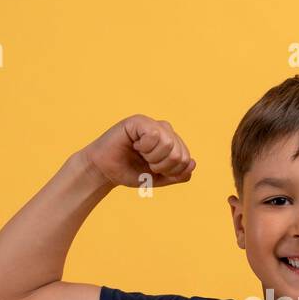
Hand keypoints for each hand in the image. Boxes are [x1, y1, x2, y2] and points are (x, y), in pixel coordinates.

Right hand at [81, 114, 196, 188]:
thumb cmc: (132, 172)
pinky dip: (144, 147)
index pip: (187, 160)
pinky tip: (135, 145)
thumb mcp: (160, 178)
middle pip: (179, 153)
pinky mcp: (139, 121)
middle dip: (161, 166)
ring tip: (140, 153)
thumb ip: (178, 174)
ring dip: (152, 157)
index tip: (154, 170)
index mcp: (173, 143)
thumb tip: (192, 162)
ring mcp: (153, 124)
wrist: (106, 172)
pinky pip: (154, 134)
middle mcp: (165, 131)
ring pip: (169, 144)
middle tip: (146, 162)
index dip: (171, 171)